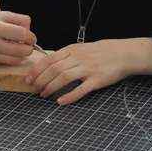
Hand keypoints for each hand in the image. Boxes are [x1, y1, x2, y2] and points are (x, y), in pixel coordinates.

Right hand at [0, 9, 38, 66]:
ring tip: (15, 46)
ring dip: (19, 54)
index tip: (30, 37)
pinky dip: (7, 57)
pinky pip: (4, 63)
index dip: (30, 36)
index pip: (22, 34)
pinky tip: (1, 50)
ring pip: (15, 60)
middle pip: (21, 51)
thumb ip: (17, 19)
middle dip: (28, 47)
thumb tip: (29, 31)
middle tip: (26, 43)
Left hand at [26, 38, 151, 104]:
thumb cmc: (100, 52)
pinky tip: (61, 101)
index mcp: (72, 50)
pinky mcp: (97, 80)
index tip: (29, 79)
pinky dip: (69, 96)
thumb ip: (66, 56)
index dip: (37, 70)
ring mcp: (88, 69)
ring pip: (64, 77)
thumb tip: (48, 65)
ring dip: (51, 87)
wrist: (122, 54)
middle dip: (40, 80)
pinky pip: (81, 89)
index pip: (49, 59)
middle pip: (54, 69)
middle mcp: (79, 58)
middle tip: (34, 90)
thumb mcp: (81, 49)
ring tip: (44, 95)